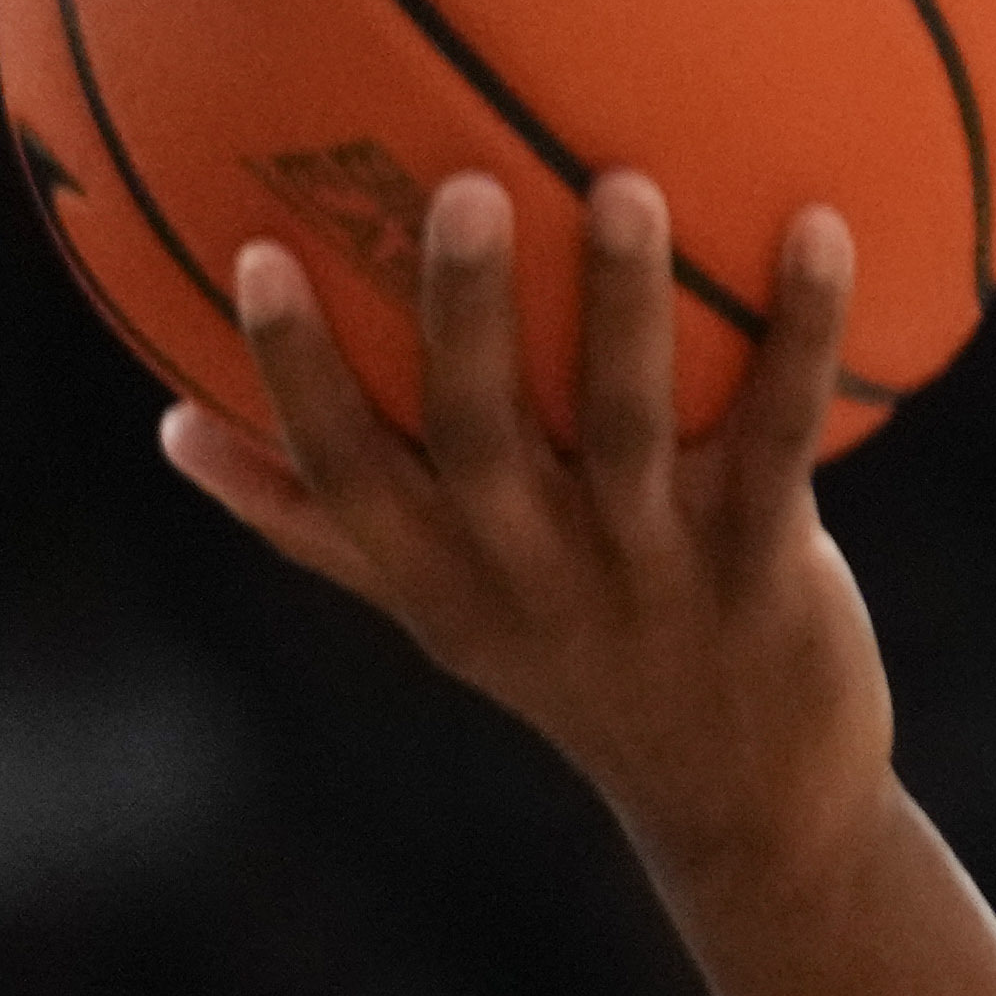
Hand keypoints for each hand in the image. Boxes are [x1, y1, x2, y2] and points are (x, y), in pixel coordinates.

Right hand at [164, 168, 892, 904]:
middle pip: (478, 435)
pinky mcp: (767, 571)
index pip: (343, 473)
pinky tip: (823, 226)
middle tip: (462, 188)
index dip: (295, 373)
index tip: (260, 254)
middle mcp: (535, 571)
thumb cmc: (579, 674)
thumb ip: (319, 521)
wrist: (752, 810)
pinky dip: (804, 335)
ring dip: (625, 304)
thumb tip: (172, 425)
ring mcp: (652, 573)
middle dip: (463, 313)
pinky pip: (783, 437)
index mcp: (445, 575)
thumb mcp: (442, 612)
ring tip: (629, 185)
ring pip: (630, 426)